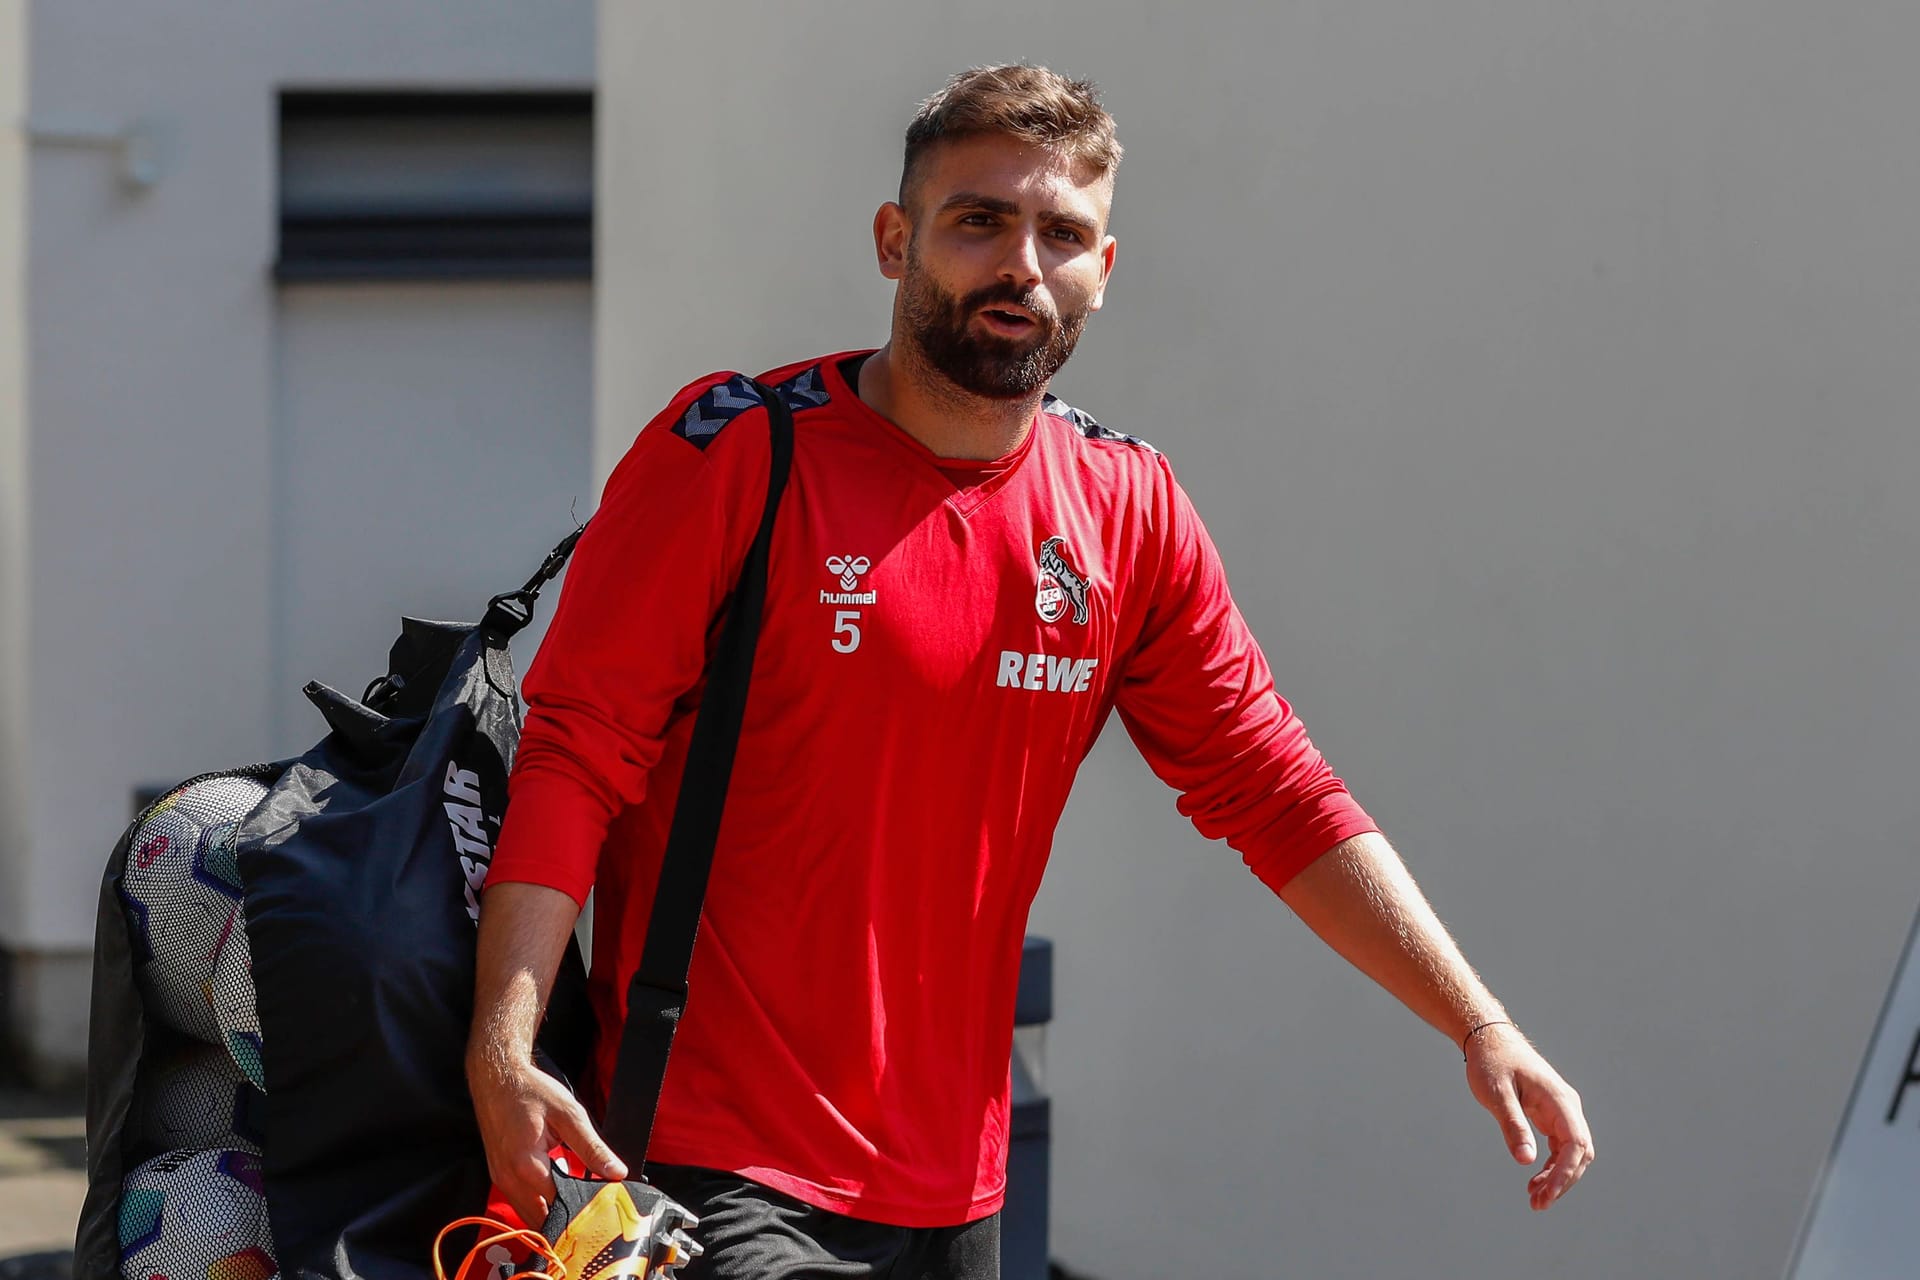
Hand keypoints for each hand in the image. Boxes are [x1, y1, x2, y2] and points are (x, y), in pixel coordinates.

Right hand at [468, 1053, 628, 1226]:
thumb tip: (616, 1172)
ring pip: (528, 1214)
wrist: (497, 1078)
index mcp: (527, 1166)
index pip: (559, 1207)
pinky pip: (519, 1201)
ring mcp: (500, 1179)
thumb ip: (593, 1148)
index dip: (582, 1209)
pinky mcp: (499, 1175)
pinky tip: (556, 1190)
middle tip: (591, 1209)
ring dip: (550, 1213)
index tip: (602, 1206)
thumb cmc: (530, 1091)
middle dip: (566, 1218)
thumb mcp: (569, 1114)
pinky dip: (538, 1203)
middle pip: (541, 1219)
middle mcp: (509, 1179)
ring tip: (576, 1200)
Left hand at [1464, 1023, 1593, 1209]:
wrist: (1490, 1040)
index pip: (1575, 1144)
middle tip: (1537, 1204)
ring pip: (1570, 1154)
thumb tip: (1526, 1161)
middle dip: (1562, 1181)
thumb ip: (1513, 1125)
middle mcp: (1567, 1107)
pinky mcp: (1551, 1116)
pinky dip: (1550, 1167)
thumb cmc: (1492, 1063)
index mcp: (1559, 1100)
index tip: (1547, 1194)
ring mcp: (1561, 1112)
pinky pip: (1559, 1148)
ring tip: (1535, 1199)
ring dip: (1557, 1178)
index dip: (1565, 1173)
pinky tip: (1535, 1181)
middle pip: (1579, 1153)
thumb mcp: (1497, 1094)